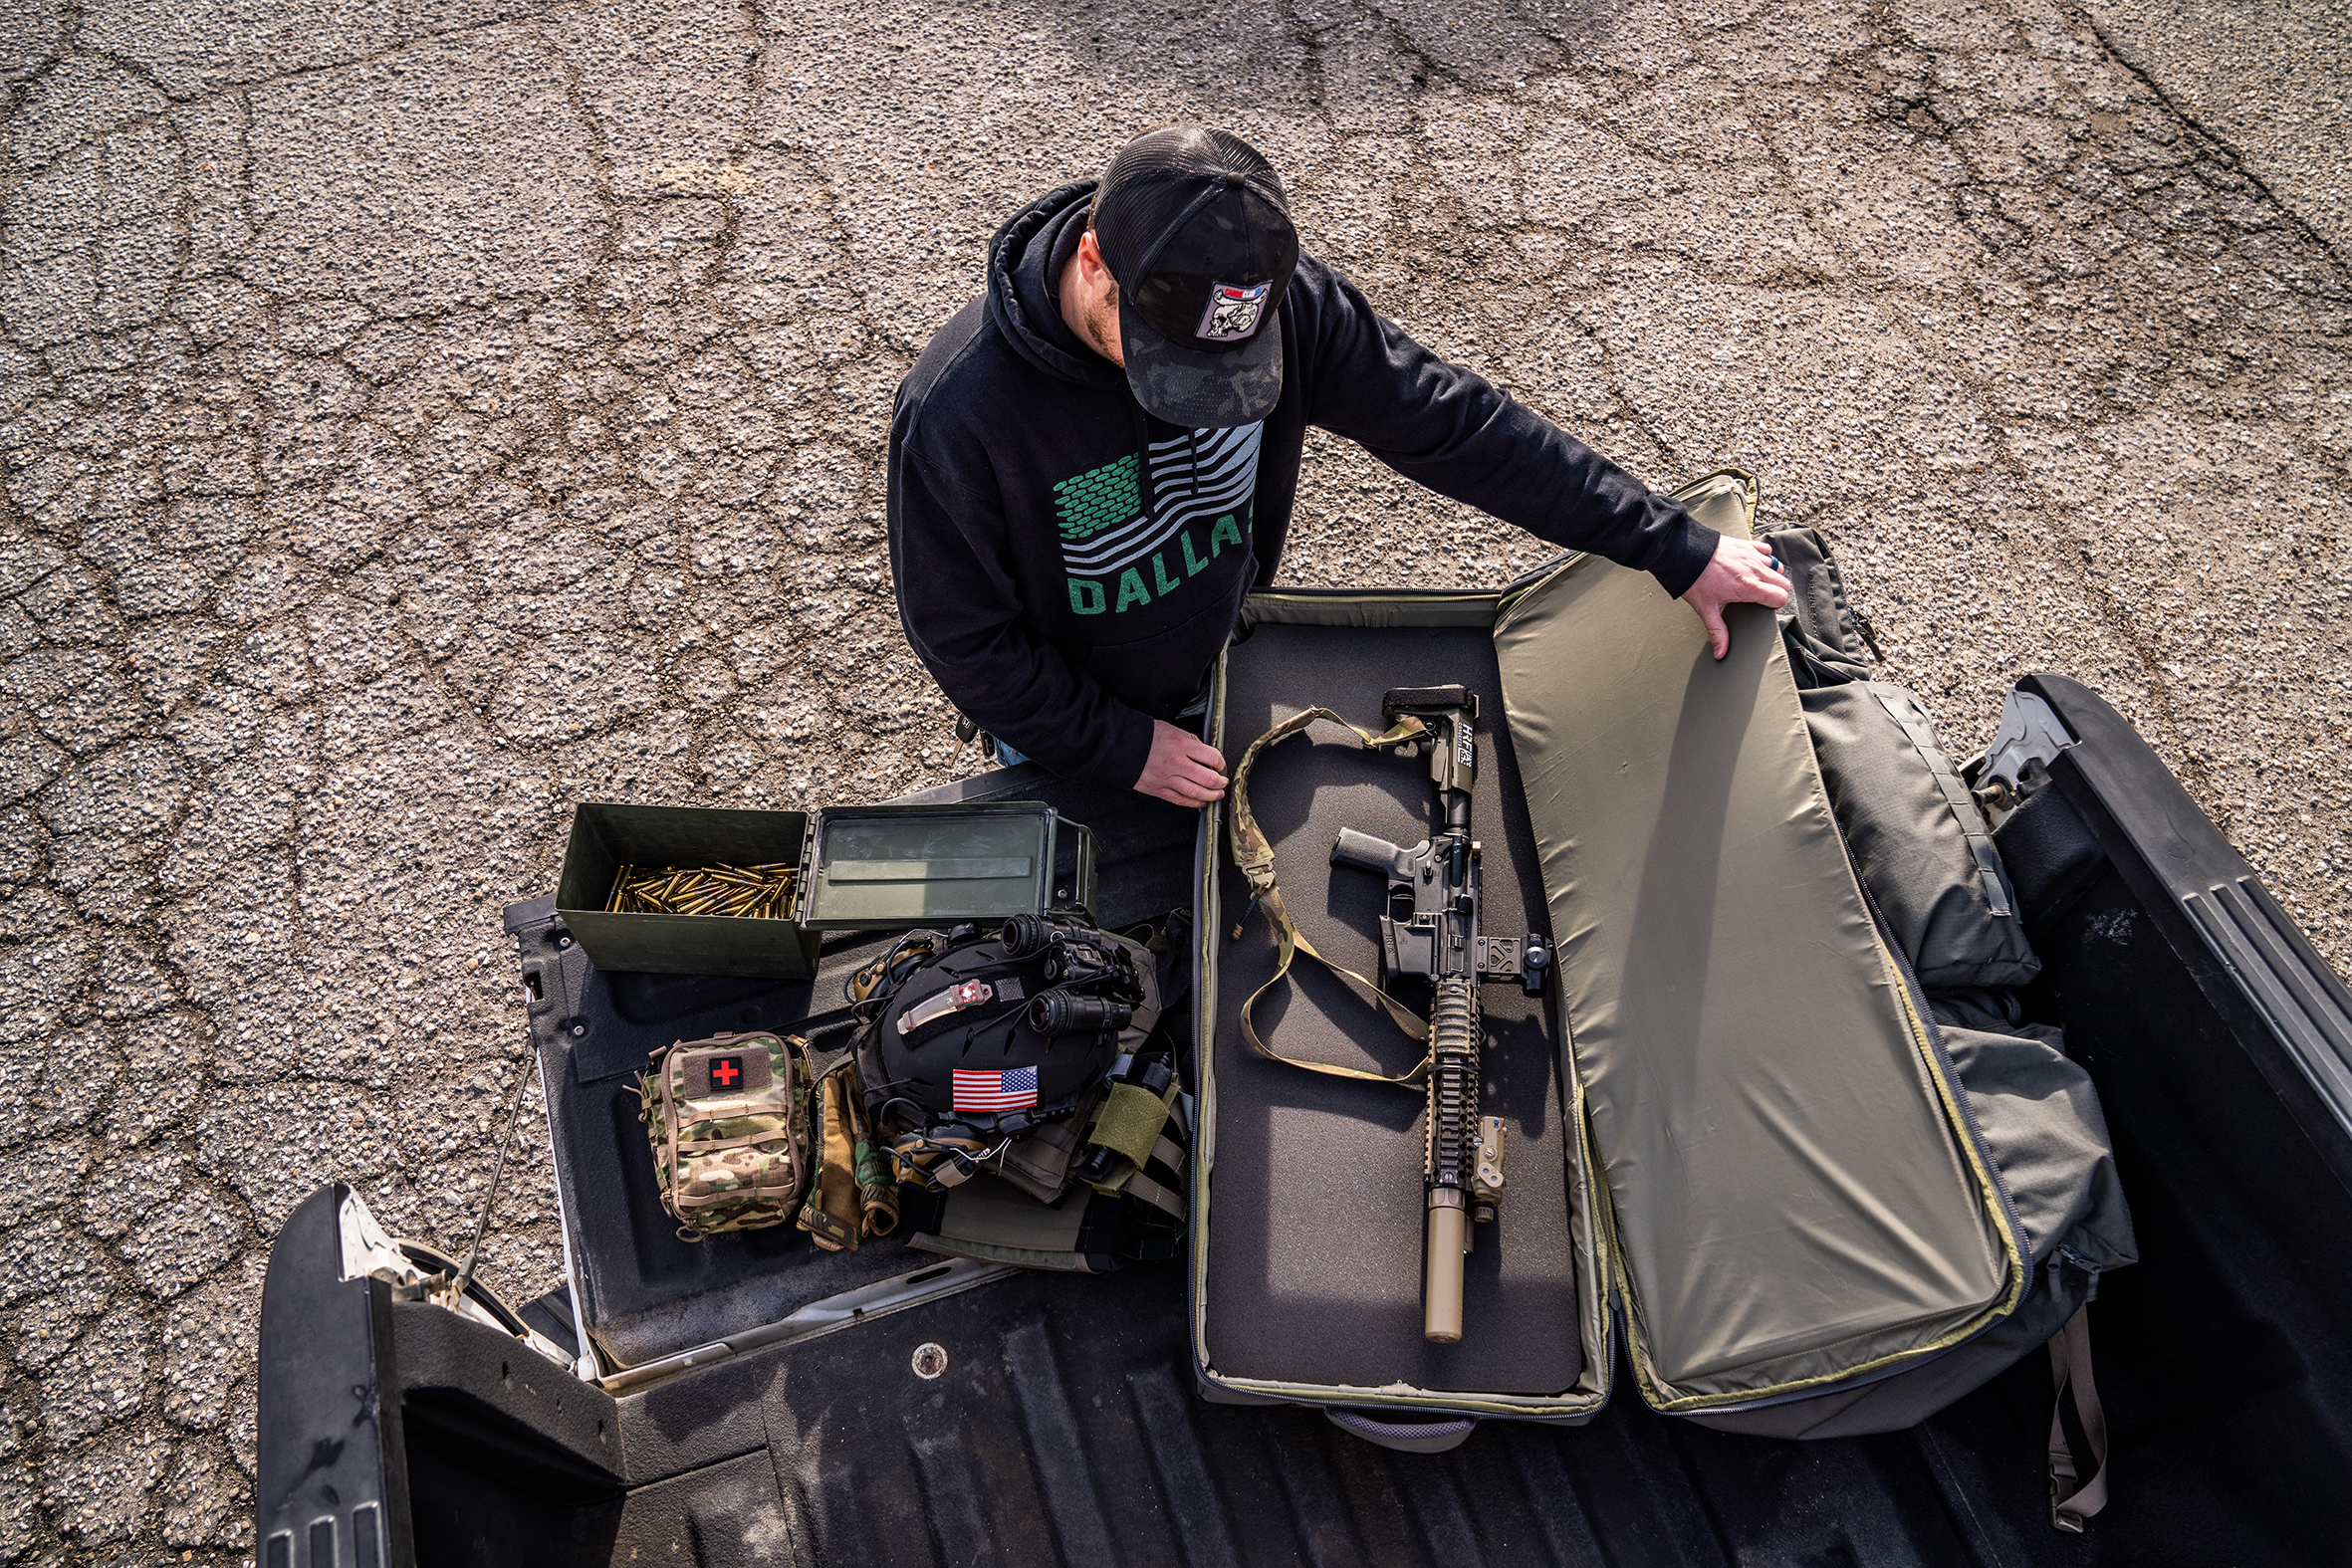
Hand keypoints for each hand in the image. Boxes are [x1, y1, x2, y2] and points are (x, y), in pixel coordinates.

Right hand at [1134, 719, 1227, 806]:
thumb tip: (1204, 752)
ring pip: (1196, 793)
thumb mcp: (1172, 729)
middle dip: (1220, 782)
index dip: (1220, 762)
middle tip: (1223, 781)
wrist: (1121, 746)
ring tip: (1218, 794)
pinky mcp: (1159, 790)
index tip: (1220, 764)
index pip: (1212, 757)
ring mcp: (1168, 779)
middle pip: (1208, 778)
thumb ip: (1191, 741)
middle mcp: (1177, 763)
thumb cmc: (1145, 736)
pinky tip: (1202, 802)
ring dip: (1211, 795)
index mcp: (1182, 745)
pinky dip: (1194, 804)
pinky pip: (1181, 800)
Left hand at [1681, 534, 1790, 660]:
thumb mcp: (1706, 609)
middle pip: (1783, 583)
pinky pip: (1766, 551)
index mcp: (1749, 587)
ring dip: (1770, 575)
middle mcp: (1754, 570)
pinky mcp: (1746, 545)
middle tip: (1761, 597)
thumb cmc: (1695, 579)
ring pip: (1777, 566)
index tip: (1764, 607)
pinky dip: (1763, 558)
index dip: (1775, 604)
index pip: (1781, 597)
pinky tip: (1751, 565)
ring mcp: (1752, 556)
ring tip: (1755, 581)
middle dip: (1776, 592)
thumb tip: (1721, 652)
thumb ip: (1717, 631)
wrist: (1684, 553)